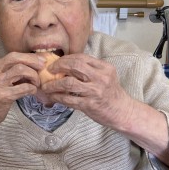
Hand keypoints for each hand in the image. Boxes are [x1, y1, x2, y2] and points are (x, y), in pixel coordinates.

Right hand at [0, 52, 45, 131]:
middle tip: (42, 66)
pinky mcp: (3, 96)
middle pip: (15, 58)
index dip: (28, 56)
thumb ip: (10, 70)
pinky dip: (32, 88)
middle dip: (32, 60)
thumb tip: (33, 63)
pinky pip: (24, 87)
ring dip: (33, 75)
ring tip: (36, 82)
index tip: (40, 60)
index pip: (12, 55)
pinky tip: (32, 91)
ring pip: (20, 70)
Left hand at [41, 53, 168, 164]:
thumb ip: (91, 70)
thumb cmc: (111, 94)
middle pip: (74, 66)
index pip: (81, 57)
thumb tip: (66, 65)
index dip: (65, 59)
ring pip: (68, 83)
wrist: (122, 112)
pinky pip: (69, 99)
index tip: (56, 63)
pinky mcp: (89, 105)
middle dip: (58, 67)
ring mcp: (95, 91)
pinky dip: (58, 97)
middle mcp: (100, 77)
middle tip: (49, 71)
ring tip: (46, 86)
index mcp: (105, 68)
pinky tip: (53, 97)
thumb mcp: (106, 76)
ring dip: (54, 84)